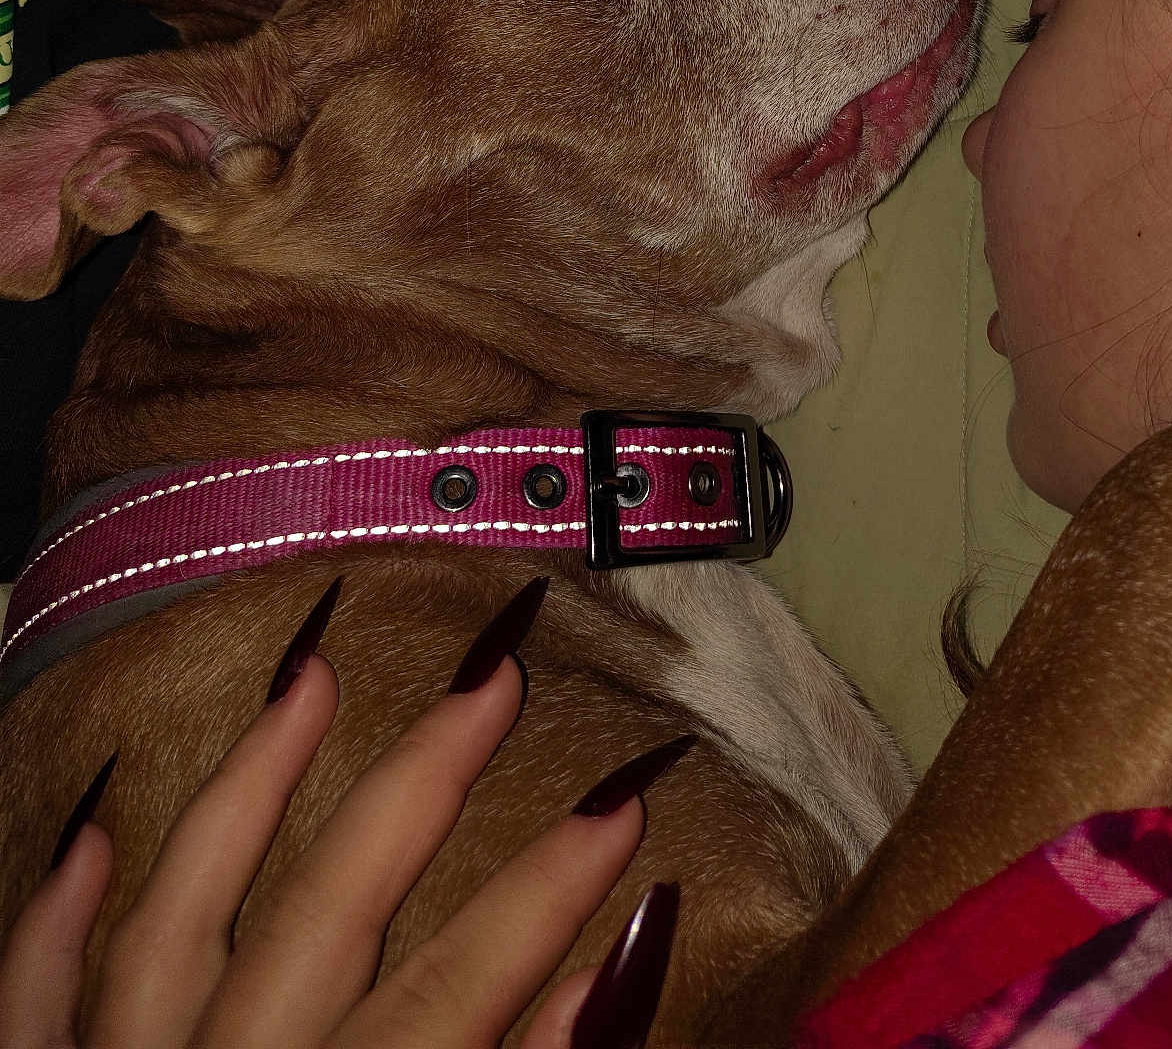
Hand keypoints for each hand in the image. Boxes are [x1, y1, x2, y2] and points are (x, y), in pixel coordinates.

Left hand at [0, 580, 677, 1048]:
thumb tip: (619, 965)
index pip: (457, 989)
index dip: (550, 892)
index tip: (629, 795)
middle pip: (331, 911)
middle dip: (424, 779)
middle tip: (498, 665)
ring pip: (179, 914)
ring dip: (248, 789)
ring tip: (306, 671)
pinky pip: (36, 990)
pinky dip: (60, 909)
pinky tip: (95, 823)